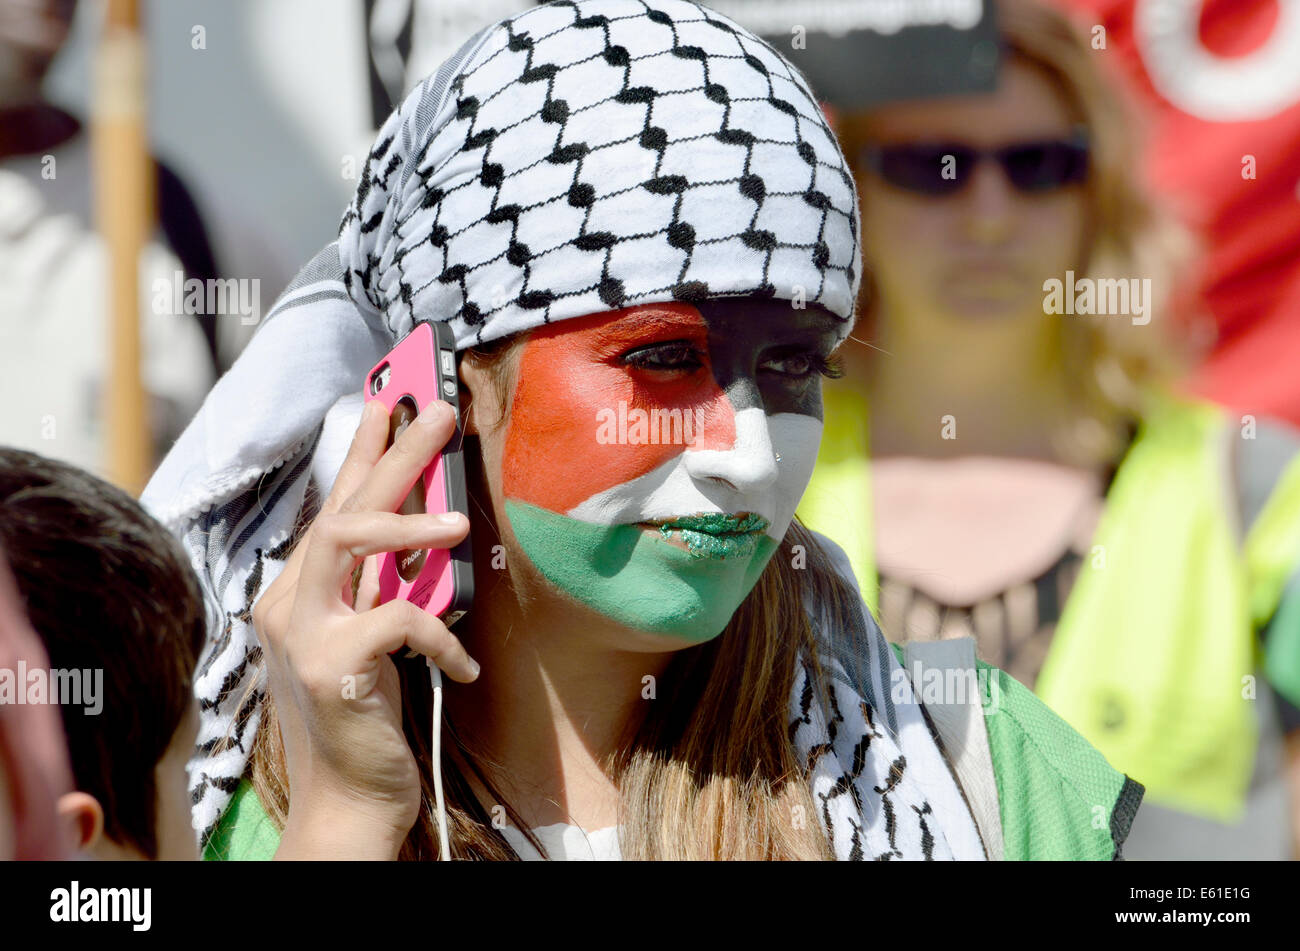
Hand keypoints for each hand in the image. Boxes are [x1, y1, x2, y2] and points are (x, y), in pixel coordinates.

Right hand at [250, 398, 478, 858]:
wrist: (352, 800)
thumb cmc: (369, 716)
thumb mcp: (377, 637)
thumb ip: (385, 584)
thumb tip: (430, 524)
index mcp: (300, 592)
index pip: (335, 506)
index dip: (363, 451)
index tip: (389, 400)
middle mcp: (289, 604)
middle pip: (342, 507)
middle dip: (392, 452)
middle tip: (436, 408)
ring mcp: (303, 635)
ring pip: (347, 541)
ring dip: (407, 522)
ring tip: (459, 520)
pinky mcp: (331, 669)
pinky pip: (398, 622)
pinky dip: (440, 634)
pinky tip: (464, 663)